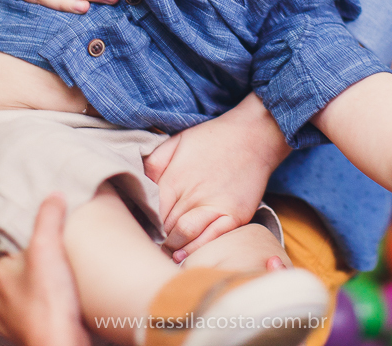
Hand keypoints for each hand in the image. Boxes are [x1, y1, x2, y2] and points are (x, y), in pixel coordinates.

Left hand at [0, 194, 90, 345]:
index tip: (56, 250)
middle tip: (64, 268)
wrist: (59, 343)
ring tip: (66, 289)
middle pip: (24, 275)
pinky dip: (47, 313)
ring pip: (28, 298)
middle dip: (41, 272)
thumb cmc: (50, 299)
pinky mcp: (25, 336)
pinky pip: (35, 318)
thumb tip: (53, 195)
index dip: (39, 248)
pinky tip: (62, 309)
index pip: (18, 252)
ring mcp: (10, 321)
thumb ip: (49, 216)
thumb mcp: (49, 245)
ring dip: (43, 294)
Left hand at [144, 95, 290, 261]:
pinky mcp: (235, 216)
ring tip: (163, 251)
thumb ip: (154, 163)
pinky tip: (184, 255)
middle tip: (147, 245)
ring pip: (184, 237)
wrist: (254, 135)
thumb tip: (137, 183)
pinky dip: (195, 250)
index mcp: (175, 178)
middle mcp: (193, 194)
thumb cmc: (212, 138)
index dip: (143, 223)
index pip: (150, 211)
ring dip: (171, 247)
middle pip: (164, 226)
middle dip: (154, 237)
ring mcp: (215, 206)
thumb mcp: (176, 141)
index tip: (139, 229)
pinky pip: (211, 239)